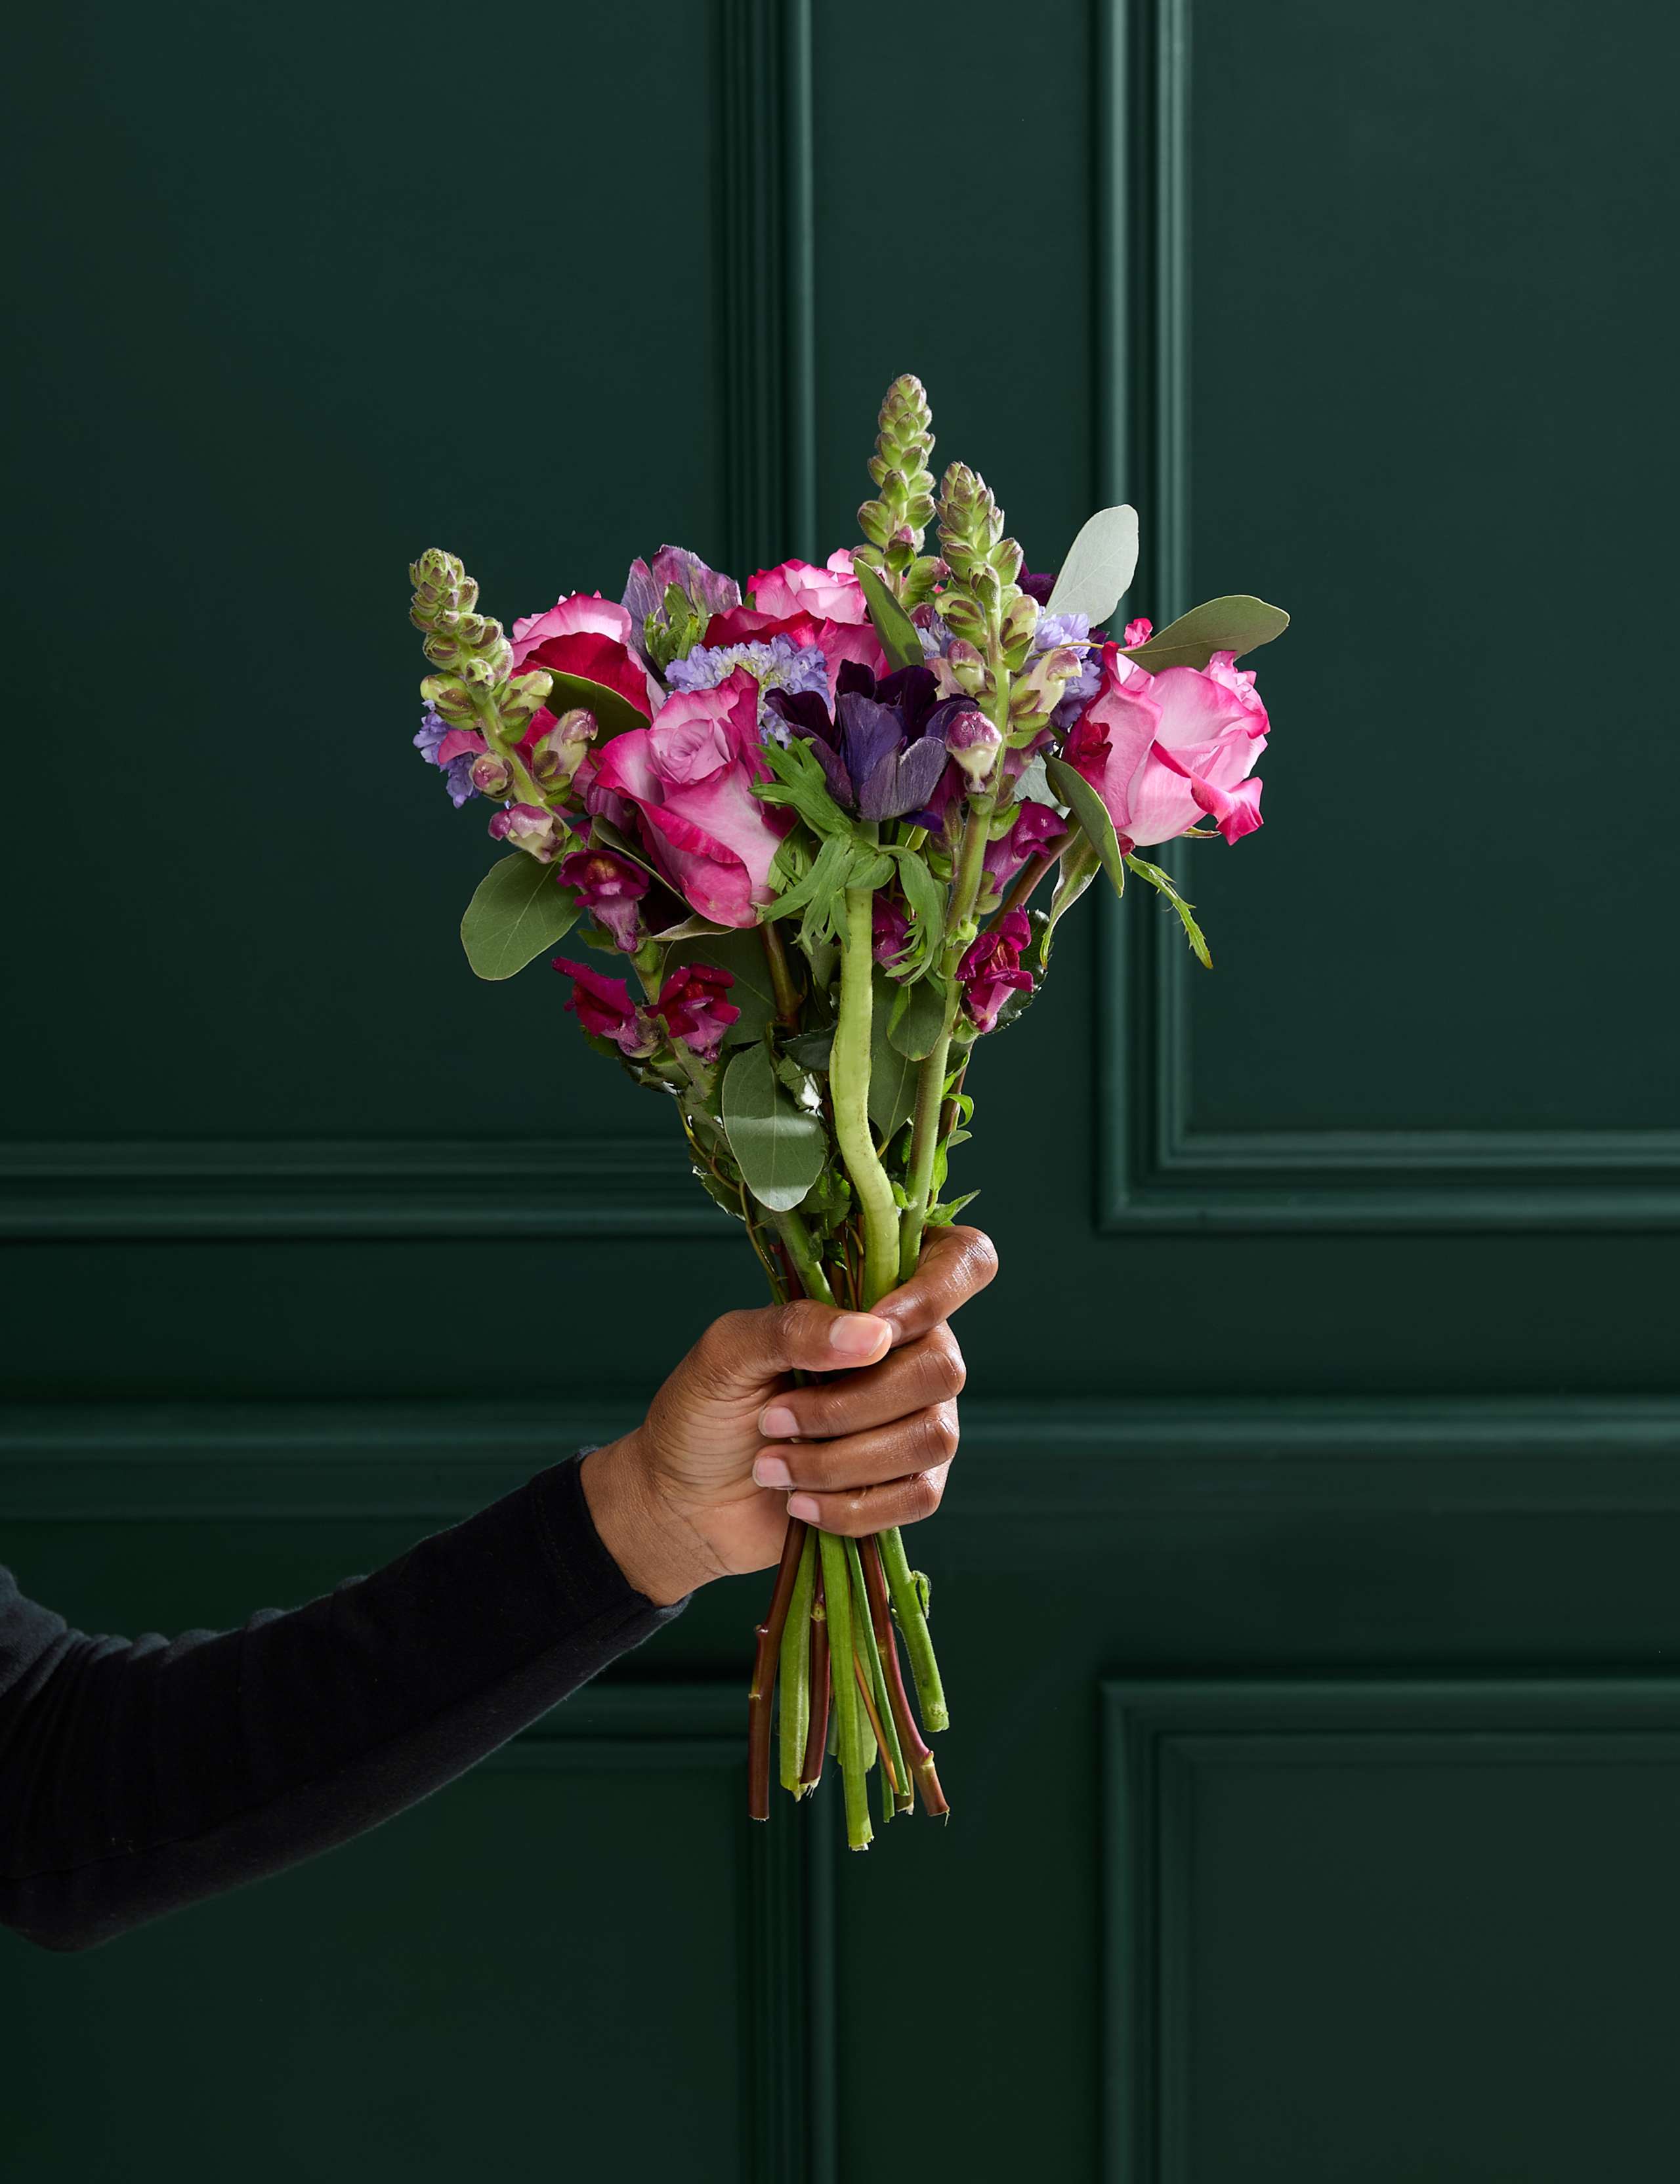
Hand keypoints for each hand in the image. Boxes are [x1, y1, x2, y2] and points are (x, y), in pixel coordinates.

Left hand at [580, 1226, 997, 1603]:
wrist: (684, 1500)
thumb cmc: (704, 1409)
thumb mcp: (728, 1352)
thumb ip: (794, 1328)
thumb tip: (874, 1335)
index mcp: (872, 1299)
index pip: (960, 1262)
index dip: (939, 1289)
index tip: (879, 1326)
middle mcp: (911, 1354)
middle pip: (943, 1368)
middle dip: (849, 1406)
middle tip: (774, 1417)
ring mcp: (917, 1420)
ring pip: (932, 1437)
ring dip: (840, 1460)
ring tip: (772, 1467)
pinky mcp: (909, 1484)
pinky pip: (919, 1497)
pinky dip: (852, 1506)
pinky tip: (801, 1503)